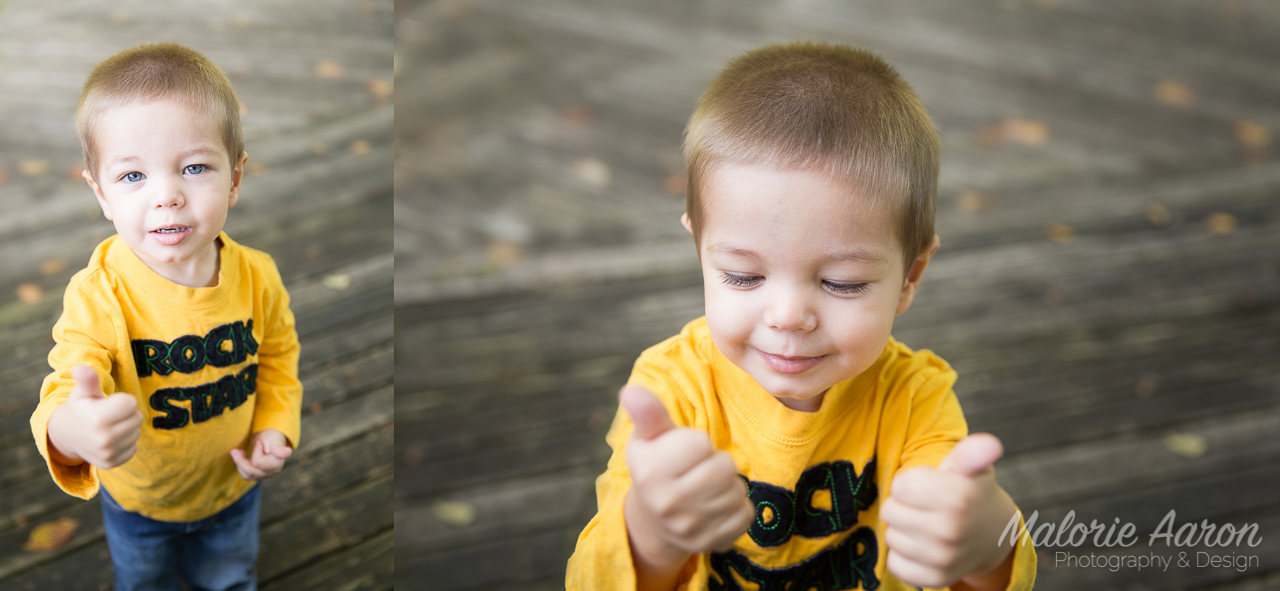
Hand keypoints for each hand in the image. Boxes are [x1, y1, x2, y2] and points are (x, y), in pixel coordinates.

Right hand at [46, 364, 142, 467]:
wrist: (66, 436)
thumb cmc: (80, 408)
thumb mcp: (82, 392)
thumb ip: (87, 379)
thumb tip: (80, 368)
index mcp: (98, 418)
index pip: (132, 403)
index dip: (122, 400)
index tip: (109, 403)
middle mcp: (104, 439)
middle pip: (137, 418)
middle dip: (126, 413)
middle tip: (109, 415)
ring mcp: (108, 454)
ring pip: (137, 433)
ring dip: (126, 428)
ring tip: (108, 426)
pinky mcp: (112, 463)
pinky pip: (134, 448)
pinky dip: (125, 443)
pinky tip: (110, 439)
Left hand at [230, 429, 292, 480]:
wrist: (270, 440)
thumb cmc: (272, 438)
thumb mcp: (274, 440)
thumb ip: (279, 448)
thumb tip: (288, 452)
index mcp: (277, 463)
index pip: (257, 462)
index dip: (256, 451)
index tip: (259, 442)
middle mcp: (272, 472)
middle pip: (251, 471)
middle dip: (240, 460)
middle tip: (235, 449)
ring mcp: (264, 475)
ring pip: (246, 475)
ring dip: (239, 463)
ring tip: (237, 451)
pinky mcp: (258, 476)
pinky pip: (245, 475)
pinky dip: (240, 466)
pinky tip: (241, 455)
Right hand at [621, 384, 753, 583]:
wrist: (653, 521)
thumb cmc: (655, 466)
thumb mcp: (647, 438)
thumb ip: (647, 414)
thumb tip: (632, 390)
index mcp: (651, 473)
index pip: (700, 443)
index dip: (696, 443)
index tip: (683, 453)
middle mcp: (668, 505)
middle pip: (724, 467)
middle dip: (716, 463)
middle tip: (698, 470)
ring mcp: (690, 529)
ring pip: (737, 491)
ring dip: (727, 485)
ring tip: (707, 487)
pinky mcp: (711, 544)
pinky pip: (745, 515)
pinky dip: (737, 508)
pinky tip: (716, 507)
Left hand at [882, 433, 1017, 588]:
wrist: (993, 535)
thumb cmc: (971, 492)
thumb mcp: (971, 468)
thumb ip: (972, 452)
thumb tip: (989, 444)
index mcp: (957, 497)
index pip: (899, 486)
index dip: (911, 482)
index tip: (931, 485)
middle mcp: (950, 531)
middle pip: (890, 511)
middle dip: (904, 504)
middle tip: (928, 506)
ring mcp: (943, 559)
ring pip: (890, 536)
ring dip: (904, 529)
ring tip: (928, 524)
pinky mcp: (935, 579)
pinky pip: (895, 563)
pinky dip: (904, 554)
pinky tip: (924, 546)